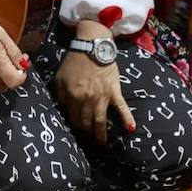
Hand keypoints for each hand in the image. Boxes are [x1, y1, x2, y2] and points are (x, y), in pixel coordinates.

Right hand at [0, 4, 26, 95]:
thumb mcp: (1, 33)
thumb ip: (14, 52)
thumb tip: (24, 64)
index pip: (16, 82)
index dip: (23, 74)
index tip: (22, 63)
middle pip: (7, 85)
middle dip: (13, 74)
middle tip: (11, 60)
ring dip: (3, 80)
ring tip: (0, 65)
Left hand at [55, 20, 133, 144]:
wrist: (92, 46)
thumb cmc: (74, 61)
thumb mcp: (60, 77)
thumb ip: (61, 95)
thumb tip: (64, 109)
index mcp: (73, 96)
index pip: (72, 117)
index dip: (73, 124)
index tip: (75, 127)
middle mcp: (87, 99)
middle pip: (86, 121)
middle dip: (86, 130)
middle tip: (87, 136)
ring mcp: (102, 97)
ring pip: (101, 120)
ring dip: (101, 134)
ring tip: (101, 143)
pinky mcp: (114, 92)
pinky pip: (122, 107)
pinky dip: (127, 118)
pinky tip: (131, 129)